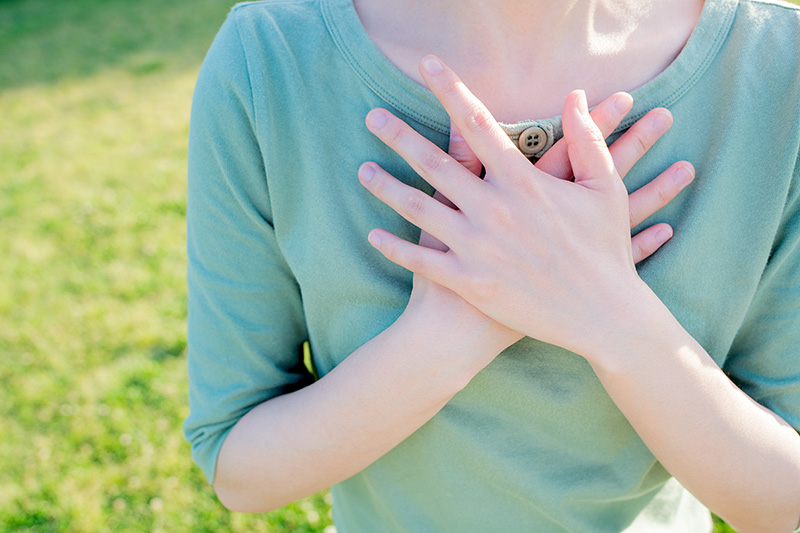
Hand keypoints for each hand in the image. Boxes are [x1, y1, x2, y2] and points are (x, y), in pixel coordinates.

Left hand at [359, 55, 691, 357]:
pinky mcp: (470, 282)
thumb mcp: (607, 190)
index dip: (449, 90)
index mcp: (524, 182)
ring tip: (363, 170)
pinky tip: (373, 234)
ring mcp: (478, 247)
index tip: (427, 67)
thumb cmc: (606, 250)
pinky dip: (395, 247)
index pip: (476, 123)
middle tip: (372, 116)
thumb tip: (574, 96)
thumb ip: (587, 139)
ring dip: (387, 187)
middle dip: (399, 136)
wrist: (602, 315)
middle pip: (435, 162)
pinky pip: (422, 261)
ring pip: (420, 209)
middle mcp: (494, 209)